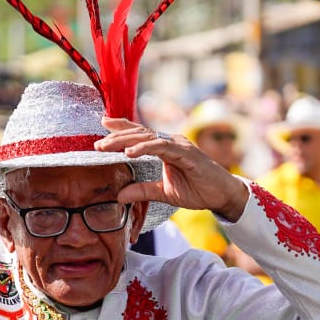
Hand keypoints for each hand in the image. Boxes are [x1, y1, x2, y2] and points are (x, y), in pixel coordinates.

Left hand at [95, 119, 249, 220]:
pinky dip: (144, 148)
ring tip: (106, 147)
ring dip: (125, 141)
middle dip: (116, 137)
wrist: (223, 195)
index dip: (122, 128)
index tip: (103, 123)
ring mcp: (179, 145)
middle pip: (139, 134)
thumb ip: (142, 191)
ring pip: (147, 138)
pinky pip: (162, 147)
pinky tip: (129, 152)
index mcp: (166, 147)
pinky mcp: (186, 153)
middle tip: (97, 143)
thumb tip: (119, 196)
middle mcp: (171, 142)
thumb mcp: (164, 193)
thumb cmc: (198, 190)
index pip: (140, 134)